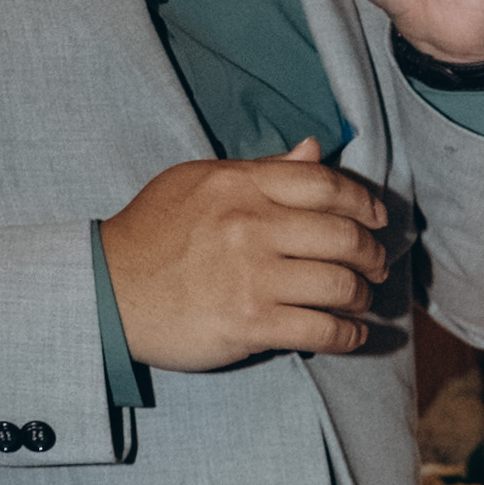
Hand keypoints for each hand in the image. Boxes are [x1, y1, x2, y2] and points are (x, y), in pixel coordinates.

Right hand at [102, 142, 395, 369]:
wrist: (107, 290)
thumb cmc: (152, 235)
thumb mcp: (198, 184)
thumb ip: (261, 170)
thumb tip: (313, 148)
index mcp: (239, 185)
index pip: (324, 184)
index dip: (362, 202)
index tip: (376, 218)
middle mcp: (249, 226)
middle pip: (343, 237)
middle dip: (371, 254)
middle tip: (376, 266)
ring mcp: (251, 277)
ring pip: (339, 285)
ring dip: (361, 296)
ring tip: (360, 299)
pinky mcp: (249, 322)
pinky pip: (321, 330)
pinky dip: (348, 335)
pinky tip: (352, 334)